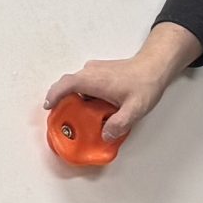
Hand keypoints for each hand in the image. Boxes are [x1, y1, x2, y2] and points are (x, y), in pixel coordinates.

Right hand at [42, 50, 178, 146]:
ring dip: (75, 97)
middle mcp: (89, 72)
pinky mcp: (100, 70)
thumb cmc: (144, 84)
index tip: (48, 106)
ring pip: (77, 83)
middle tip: (63, 116)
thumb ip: (118, 124)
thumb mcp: (134, 109)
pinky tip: (96, 105)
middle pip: (68, 84)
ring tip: (81, 115)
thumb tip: (105, 135)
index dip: (53, 95)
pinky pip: (85, 82)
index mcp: (92, 80)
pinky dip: (84, 93)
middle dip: (62, 99)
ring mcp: (94, 69)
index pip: (65, 85)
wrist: (154, 66)